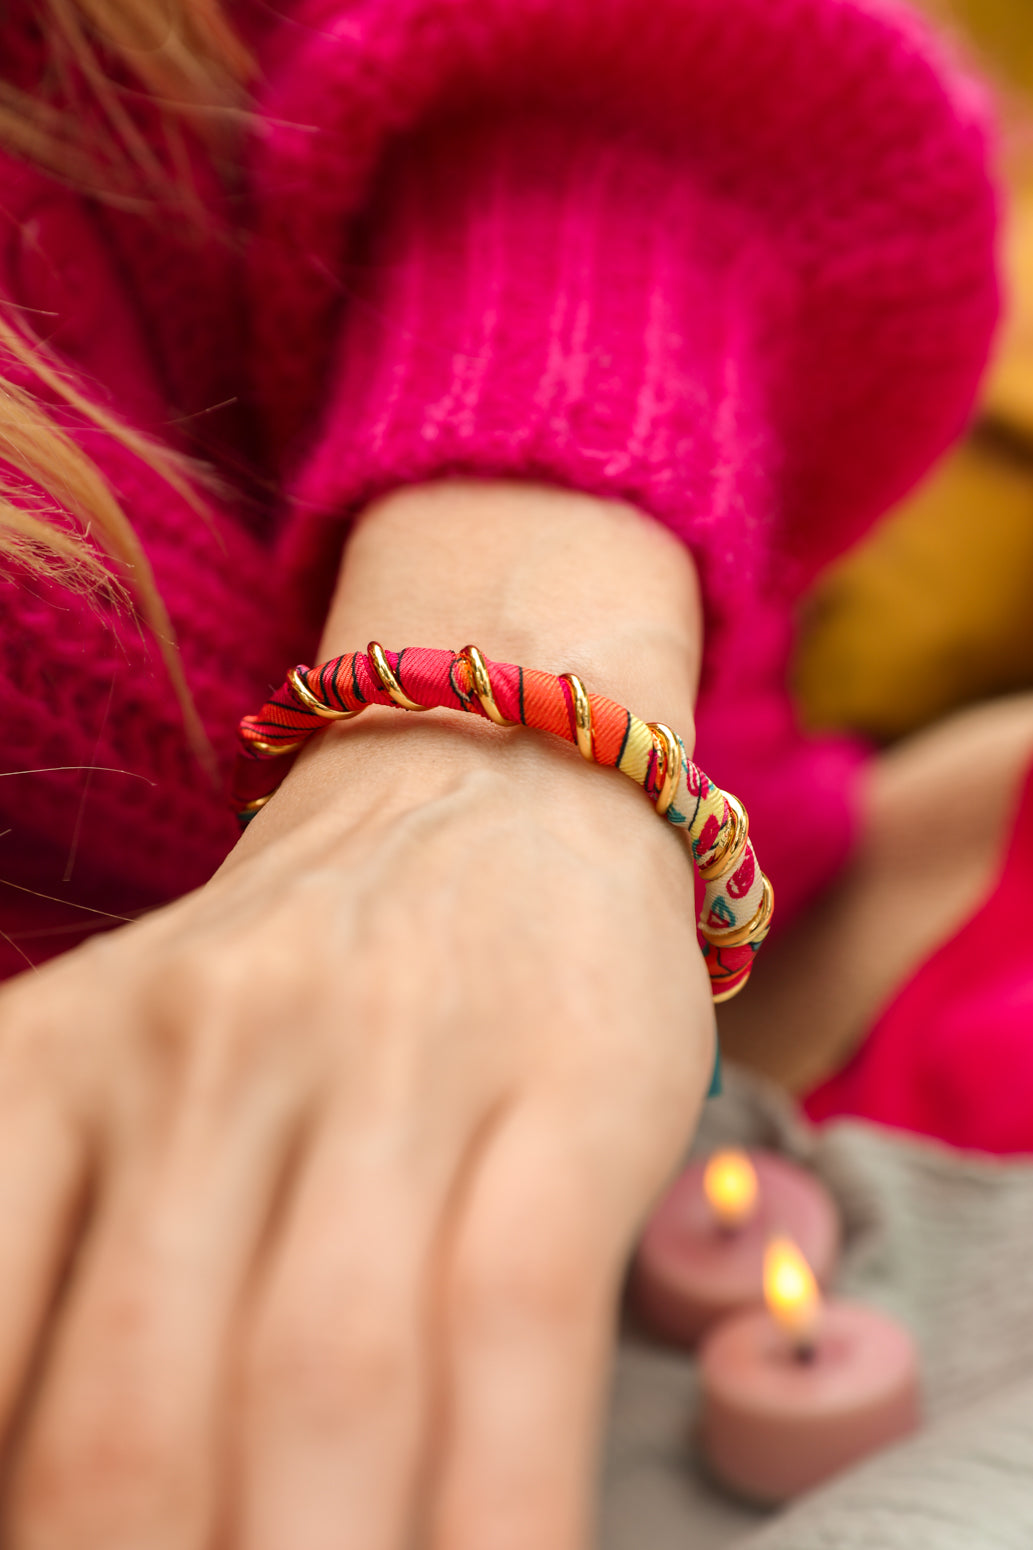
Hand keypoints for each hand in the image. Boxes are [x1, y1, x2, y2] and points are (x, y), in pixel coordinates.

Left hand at [0, 715, 711, 1548]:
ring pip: (327, 1375)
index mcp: (52, 1060)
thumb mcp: (118, 1078)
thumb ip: (60, 1279)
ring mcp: (394, 1056)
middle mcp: (203, 1054)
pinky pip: (520, 1320)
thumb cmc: (294, 986)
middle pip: (134, 1414)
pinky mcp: (564, 1079)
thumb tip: (48, 1495)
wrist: (488, 776)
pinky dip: (495, 1512)